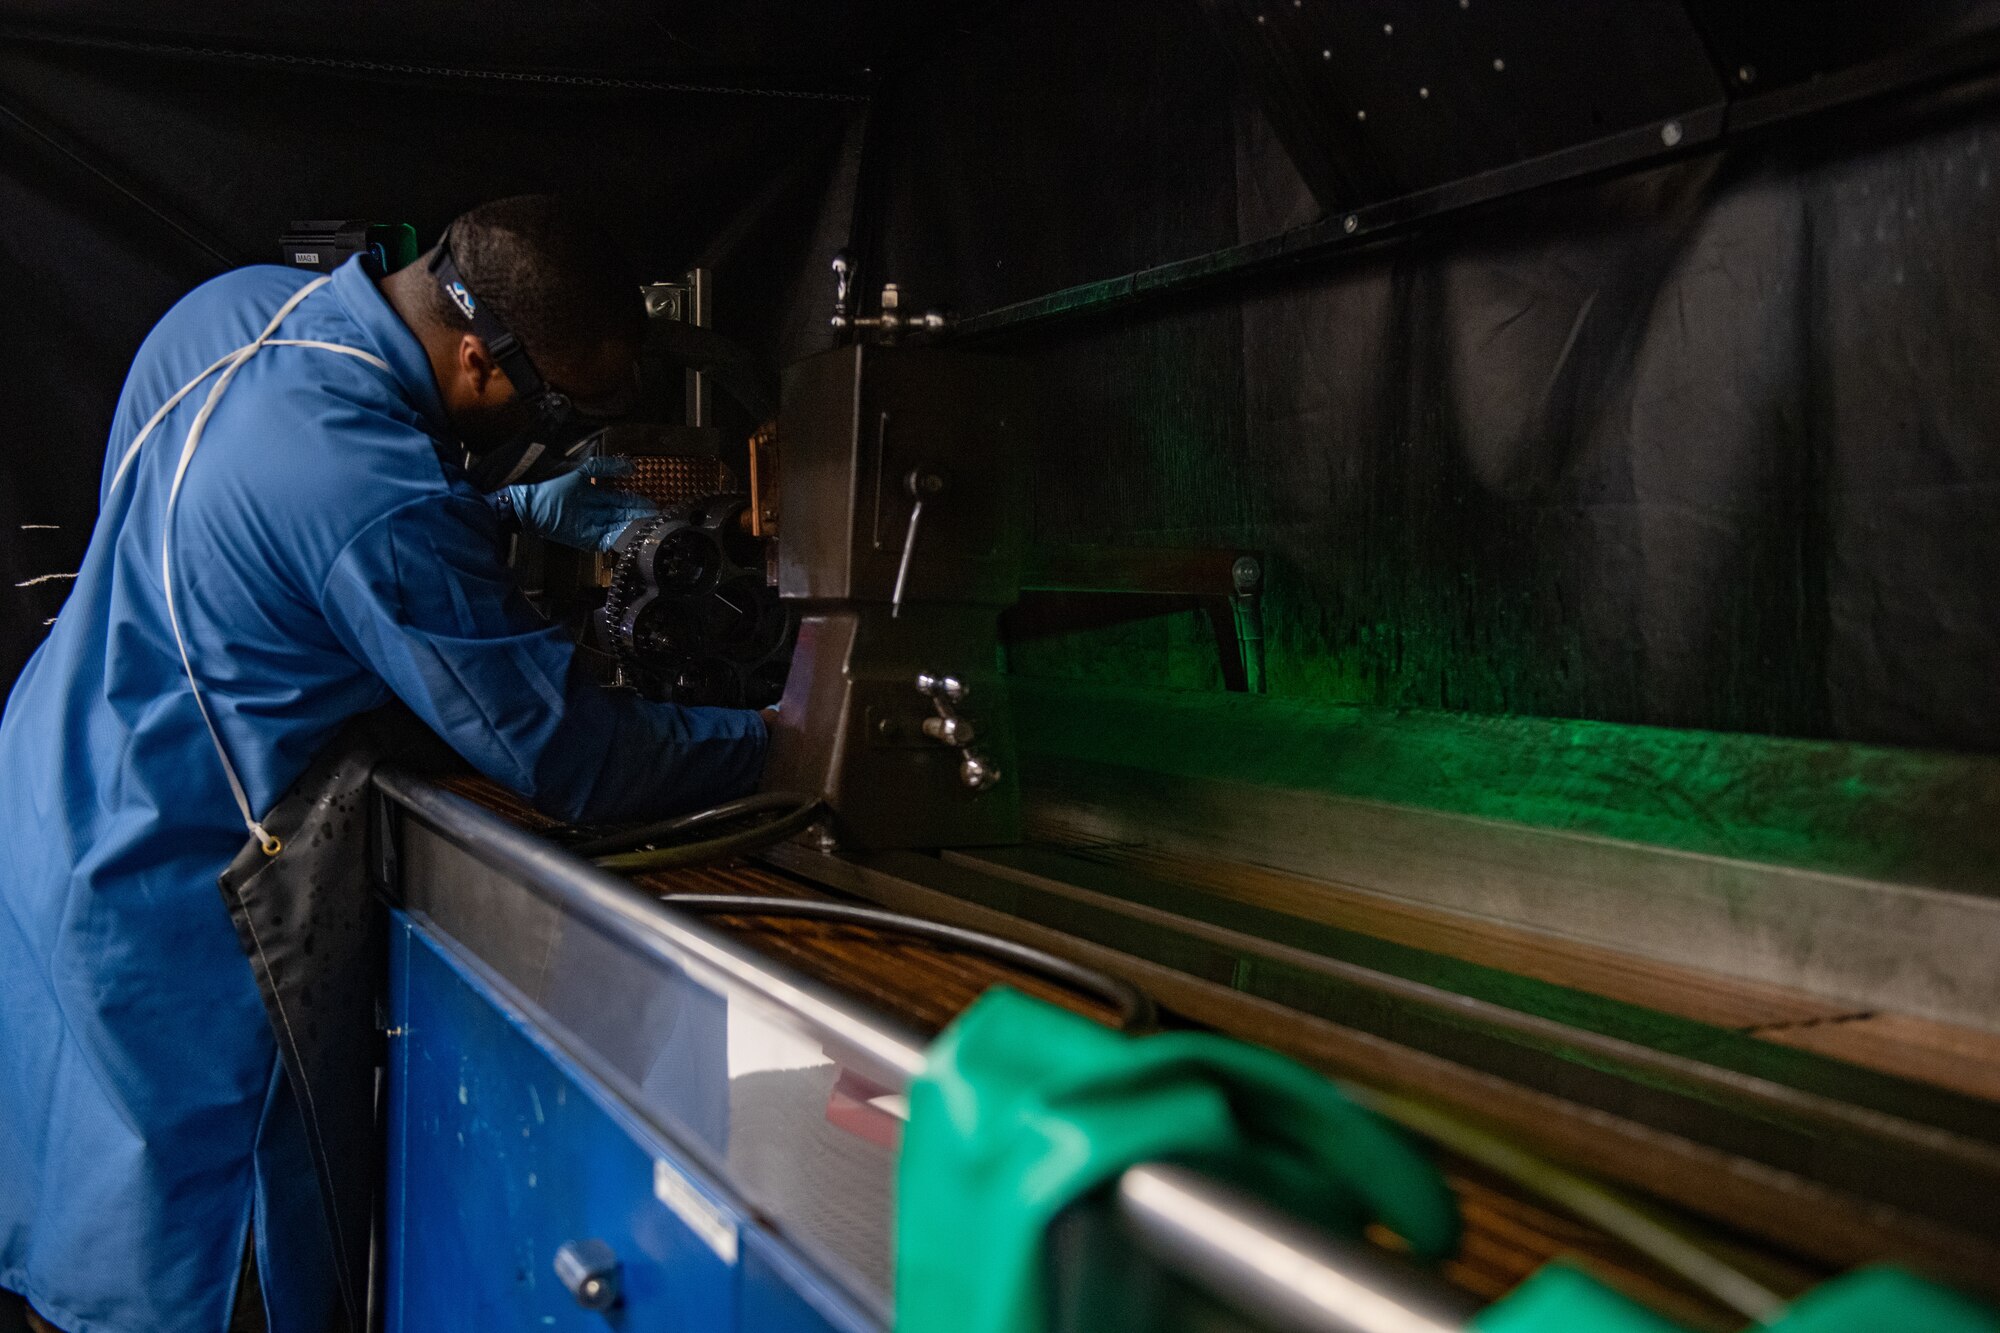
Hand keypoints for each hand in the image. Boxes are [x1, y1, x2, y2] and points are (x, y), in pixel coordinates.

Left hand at [502, 457, 656, 551]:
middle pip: (621, 514)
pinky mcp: (584, 539)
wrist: (524, 501)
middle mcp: (593, 510)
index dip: (635, 501)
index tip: (653, 503)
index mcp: (591, 492)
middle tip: (658, 517)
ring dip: (633, 527)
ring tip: (650, 526)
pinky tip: (633, 535)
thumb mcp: (579, 469)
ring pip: (617, 527)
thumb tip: (631, 467)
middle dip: (639, 515)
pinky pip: (607, 540)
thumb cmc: (547, 481)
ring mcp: (589, 525)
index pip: (619, 498)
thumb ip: (604, 467)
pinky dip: (620, 538)